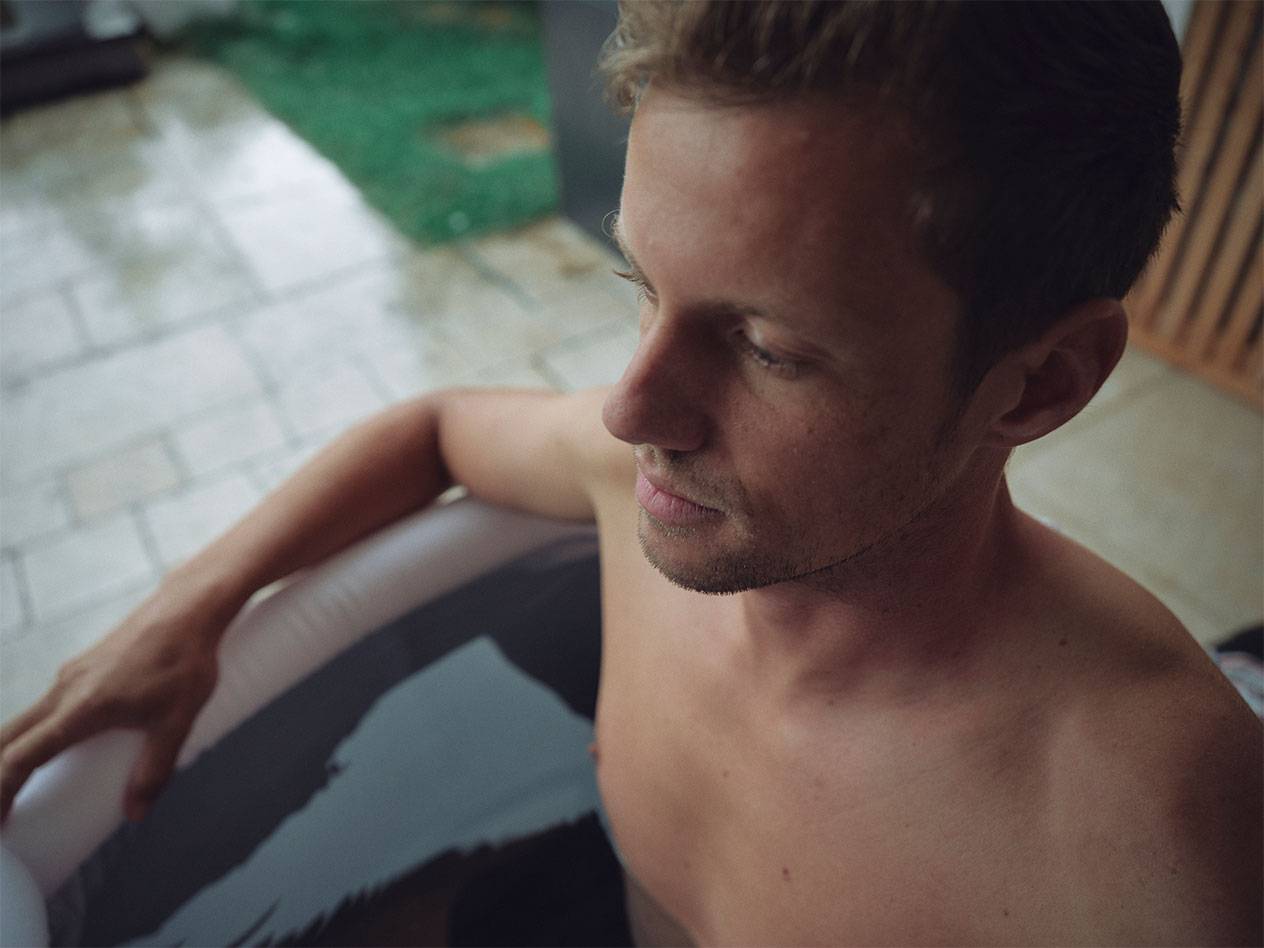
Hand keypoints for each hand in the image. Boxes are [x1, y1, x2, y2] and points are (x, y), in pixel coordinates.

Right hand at [0, 579, 224, 823]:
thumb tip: (135, 814)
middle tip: (2, 815)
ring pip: (24, 722)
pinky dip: (33, 733)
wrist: (189, 607)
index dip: (0, 793)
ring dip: (12, 754)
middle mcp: (64, 691)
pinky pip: (44, 707)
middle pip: (7, 740)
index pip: (20, 759)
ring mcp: (69, 677)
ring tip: (19, 789)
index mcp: (80, 709)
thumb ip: (156, 769)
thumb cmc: (186, 660)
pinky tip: (54, 747)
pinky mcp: (80, 668)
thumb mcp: (177, 721)